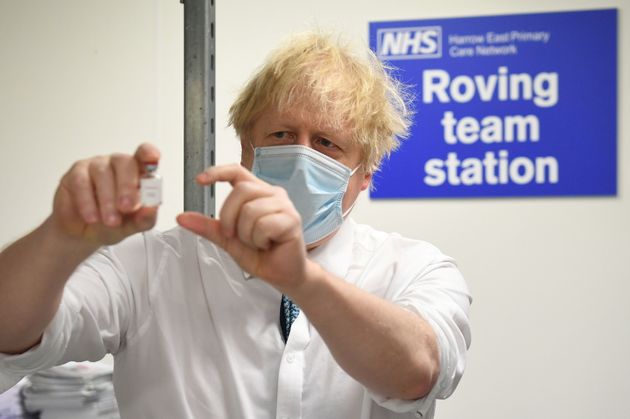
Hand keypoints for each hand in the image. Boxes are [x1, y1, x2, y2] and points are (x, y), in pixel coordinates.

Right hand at [51, 143, 160, 245]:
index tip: (153, 158)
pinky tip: (92, 217)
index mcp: (137, 174)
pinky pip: (81, 182)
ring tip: (110, 221)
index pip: (144, 156)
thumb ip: (144, 219)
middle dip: (127, 186)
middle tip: (127, 207)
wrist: (81, 235)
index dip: (149, 153)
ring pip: (102, 173)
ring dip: (107, 199)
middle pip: (124, 162)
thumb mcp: (132, 226)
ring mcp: (96, 167)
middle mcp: (117, 165)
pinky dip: (88, 202)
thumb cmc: (111, 224)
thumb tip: (152, 210)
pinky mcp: (76, 174)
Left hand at [176, 164, 307, 291]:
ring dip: (246, 234)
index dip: (218, 172)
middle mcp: (272, 194)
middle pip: (241, 190)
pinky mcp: (292, 220)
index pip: (237, 172)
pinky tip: (267, 244)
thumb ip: (208, 227)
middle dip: (229, 217)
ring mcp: (284, 206)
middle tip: (233, 235)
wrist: (281, 274)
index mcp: (257, 194)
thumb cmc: (261, 255)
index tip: (200, 180)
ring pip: (251, 210)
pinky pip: (264, 225)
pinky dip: (259, 240)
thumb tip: (182, 217)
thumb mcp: (227, 239)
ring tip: (257, 242)